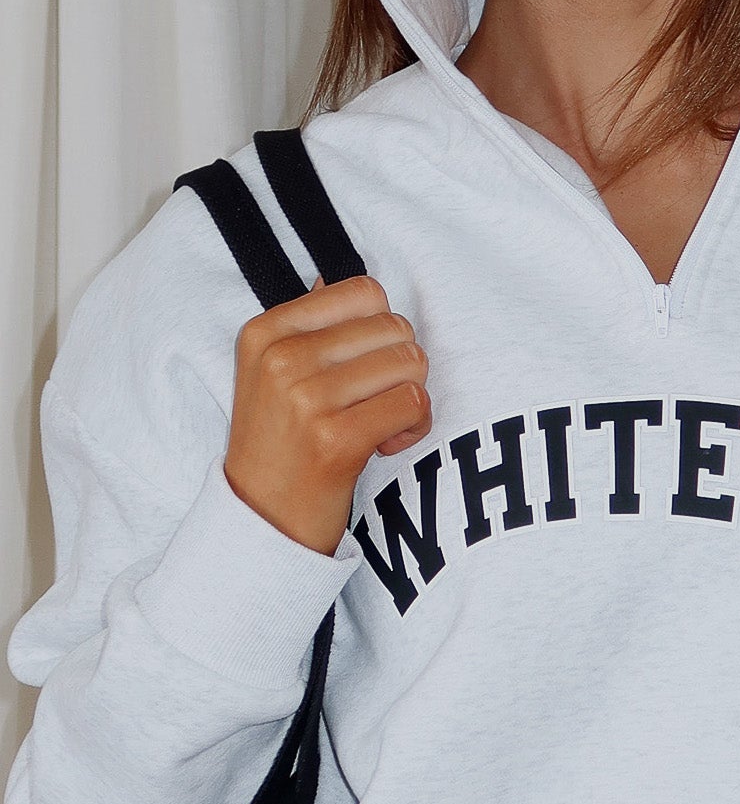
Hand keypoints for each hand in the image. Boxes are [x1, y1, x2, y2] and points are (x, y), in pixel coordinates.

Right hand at [224, 273, 432, 555]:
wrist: (262, 523)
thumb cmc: (279, 448)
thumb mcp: (270, 376)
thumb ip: (306, 328)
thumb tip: (331, 280)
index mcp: (266, 332)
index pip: (364, 291)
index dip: (382, 331)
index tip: (363, 368)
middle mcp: (282, 359)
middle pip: (395, 327)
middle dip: (402, 367)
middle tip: (376, 403)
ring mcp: (307, 399)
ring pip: (411, 363)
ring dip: (411, 398)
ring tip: (380, 425)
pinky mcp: (336, 439)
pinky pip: (413, 403)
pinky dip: (414, 427)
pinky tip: (385, 445)